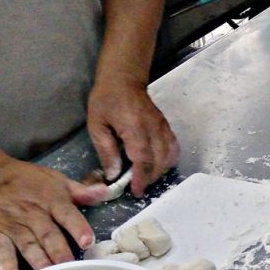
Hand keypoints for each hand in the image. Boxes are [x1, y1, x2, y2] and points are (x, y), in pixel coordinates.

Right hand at [0, 158, 108, 269]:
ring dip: (39, 261)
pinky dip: (6, 264)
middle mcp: (34, 213)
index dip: (78, 228)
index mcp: (52, 200)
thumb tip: (105, 192)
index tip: (87, 242)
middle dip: (60, 252)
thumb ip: (81, 191)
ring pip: (28, 245)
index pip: (67, 215)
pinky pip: (1, 250)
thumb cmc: (29, 180)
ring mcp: (14, 225)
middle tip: (71, 268)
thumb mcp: (57, 180)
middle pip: (48, 235)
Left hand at [87, 75, 178, 196]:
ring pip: (169, 156)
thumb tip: (114, 174)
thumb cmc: (106, 100)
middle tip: (137, 186)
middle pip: (159, 161)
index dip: (141, 178)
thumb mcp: (96, 125)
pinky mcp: (166, 126)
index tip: (136, 191)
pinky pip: (173, 148)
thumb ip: (106, 150)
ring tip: (145, 176)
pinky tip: (156, 165)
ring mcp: (163, 127)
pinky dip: (168, 161)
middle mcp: (153, 128)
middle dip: (149, 178)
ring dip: (159, 171)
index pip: (143, 158)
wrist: (124, 79)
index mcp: (134, 127)